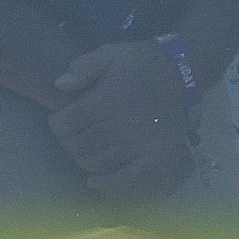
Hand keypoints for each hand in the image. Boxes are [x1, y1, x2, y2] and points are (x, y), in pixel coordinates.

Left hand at [47, 41, 194, 200]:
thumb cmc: (140, 63)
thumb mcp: (109, 53)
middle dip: (67, 143)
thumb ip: (82, 67)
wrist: (181, 73)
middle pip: (82, 143)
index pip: (71, 121)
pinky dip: (110, 185)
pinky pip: (130, 178)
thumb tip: (59, 85)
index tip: (57, 122)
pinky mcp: (157, 156)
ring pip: (100, 162)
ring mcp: (142, 143)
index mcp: (109, 99)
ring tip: (80, 153)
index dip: (57, 125)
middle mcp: (124, 124)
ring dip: (82, 160)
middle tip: (68, 138)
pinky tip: (95, 183)